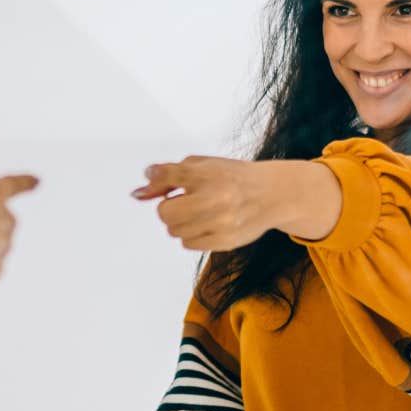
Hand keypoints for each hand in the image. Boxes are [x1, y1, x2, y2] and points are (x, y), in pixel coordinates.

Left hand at [132, 156, 340, 249]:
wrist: (271, 194)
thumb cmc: (232, 177)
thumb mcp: (201, 165)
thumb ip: (168, 176)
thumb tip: (138, 193)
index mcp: (208, 175)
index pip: (168, 178)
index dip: (157, 186)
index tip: (152, 192)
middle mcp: (216, 198)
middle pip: (165, 213)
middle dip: (168, 209)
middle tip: (183, 203)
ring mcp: (222, 223)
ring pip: (175, 231)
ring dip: (180, 224)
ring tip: (198, 213)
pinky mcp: (226, 242)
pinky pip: (188, 244)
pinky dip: (191, 236)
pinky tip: (206, 225)